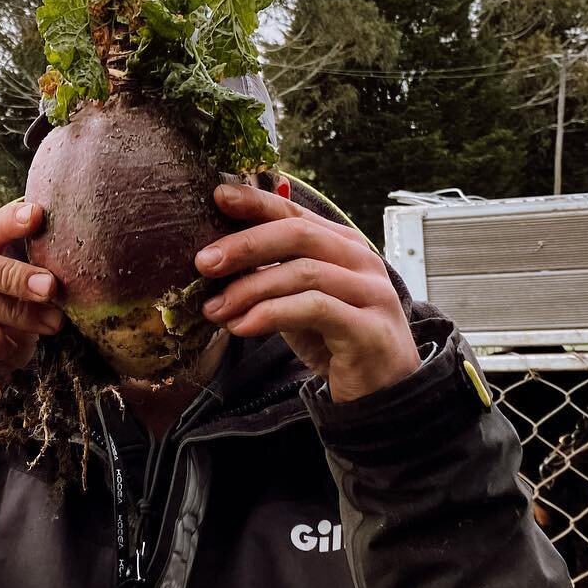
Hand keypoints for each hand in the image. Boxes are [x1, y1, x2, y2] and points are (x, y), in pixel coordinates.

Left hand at [194, 182, 420, 403]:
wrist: (383, 391)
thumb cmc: (336, 339)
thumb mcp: (299, 300)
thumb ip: (272, 274)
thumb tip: (217, 259)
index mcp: (343, 244)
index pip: (296, 212)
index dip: (257, 202)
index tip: (219, 196)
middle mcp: (361, 260)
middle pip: (298, 234)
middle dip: (246, 245)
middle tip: (204, 262)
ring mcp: (370, 292)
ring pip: (303, 272)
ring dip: (251, 289)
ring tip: (215, 309)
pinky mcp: (368, 328)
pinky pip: (314, 308)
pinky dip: (272, 314)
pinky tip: (242, 326)